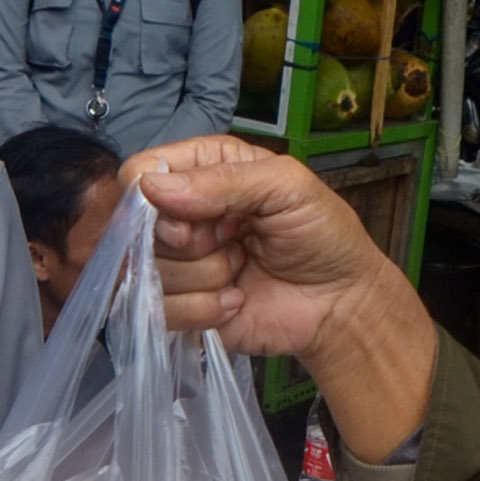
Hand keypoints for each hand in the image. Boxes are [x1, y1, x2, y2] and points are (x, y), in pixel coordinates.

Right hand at [129, 138, 436, 458]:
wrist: (342, 304)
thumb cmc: (323, 235)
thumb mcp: (287, 188)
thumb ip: (224, 181)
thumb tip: (151, 187)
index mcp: (205, 170)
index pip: (142, 171)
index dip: (155, 196)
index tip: (195, 214)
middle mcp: (185, 213)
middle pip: (137, 226)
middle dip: (191, 241)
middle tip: (235, 241)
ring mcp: (181, 262)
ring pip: (149, 270)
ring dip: (205, 276)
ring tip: (243, 269)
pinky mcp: (182, 307)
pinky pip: (160, 310)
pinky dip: (203, 308)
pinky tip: (236, 300)